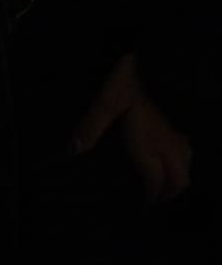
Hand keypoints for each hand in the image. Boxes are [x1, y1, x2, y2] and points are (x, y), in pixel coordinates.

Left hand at [72, 53, 192, 201]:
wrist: (167, 58)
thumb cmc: (135, 80)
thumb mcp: (106, 101)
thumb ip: (91, 127)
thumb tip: (73, 150)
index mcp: (149, 144)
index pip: (156, 181)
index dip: (152, 196)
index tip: (146, 206)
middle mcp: (169, 143)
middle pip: (180, 179)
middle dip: (171, 193)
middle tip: (159, 199)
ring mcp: (181, 131)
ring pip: (189, 163)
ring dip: (179, 176)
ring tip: (167, 179)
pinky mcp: (187, 117)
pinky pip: (191, 146)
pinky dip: (185, 157)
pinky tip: (174, 149)